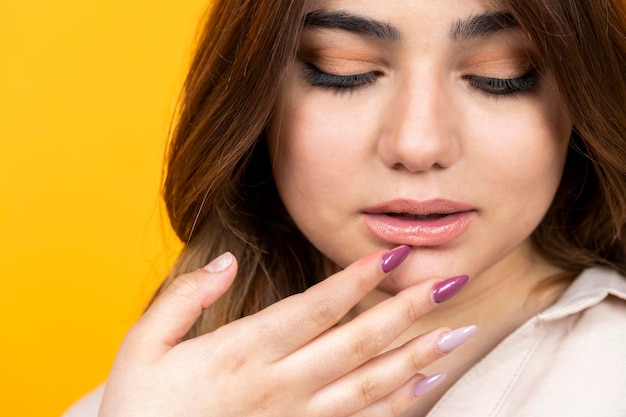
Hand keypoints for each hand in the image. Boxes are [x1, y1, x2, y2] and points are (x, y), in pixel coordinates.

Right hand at [98, 247, 469, 416]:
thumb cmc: (141, 407)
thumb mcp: (143, 345)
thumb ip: (184, 298)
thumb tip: (224, 262)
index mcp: (243, 353)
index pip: (313, 308)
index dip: (355, 280)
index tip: (392, 256)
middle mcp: (279, 385)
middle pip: (356, 343)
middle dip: (406, 312)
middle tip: (448, 286)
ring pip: (369, 385)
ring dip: (416, 358)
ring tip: (455, 335)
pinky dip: (398, 404)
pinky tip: (425, 386)